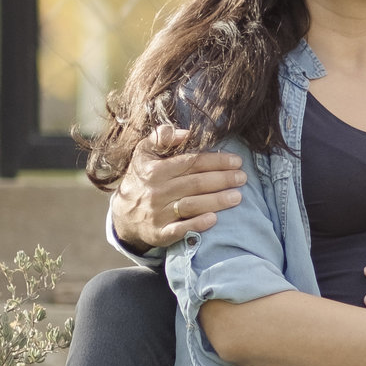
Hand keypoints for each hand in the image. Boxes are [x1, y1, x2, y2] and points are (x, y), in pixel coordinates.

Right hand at [110, 125, 246, 250]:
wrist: (123, 215)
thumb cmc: (141, 179)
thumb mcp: (143, 153)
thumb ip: (161, 138)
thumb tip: (186, 132)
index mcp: (154, 170)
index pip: (191, 162)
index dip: (216, 161)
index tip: (236, 160)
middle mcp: (156, 191)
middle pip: (195, 183)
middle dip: (222, 179)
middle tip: (242, 178)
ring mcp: (157, 213)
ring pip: (191, 205)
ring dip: (217, 201)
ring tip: (238, 196)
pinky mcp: (159, 233)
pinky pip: (180, 229)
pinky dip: (197, 224)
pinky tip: (214, 219)